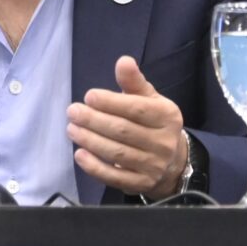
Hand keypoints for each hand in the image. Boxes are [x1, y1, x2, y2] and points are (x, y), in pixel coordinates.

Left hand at [68, 55, 187, 199]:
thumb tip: (123, 61)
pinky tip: (79, 154)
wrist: (174, 163)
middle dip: (94, 120)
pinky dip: (95, 167)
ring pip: (117, 153)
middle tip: (73, 112)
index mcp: (167, 117)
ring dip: (90, 140)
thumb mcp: (150, 100)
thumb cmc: (154, 124)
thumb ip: (134, 82)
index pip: (136, 109)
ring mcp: (153, 166)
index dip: (111, 102)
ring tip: (72, 129)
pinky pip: (115, 176)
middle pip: (123, 131)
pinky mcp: (141, 184)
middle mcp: (163, 142)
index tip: (89, 97)